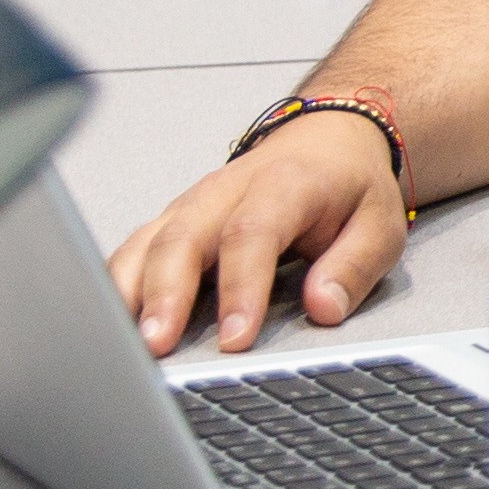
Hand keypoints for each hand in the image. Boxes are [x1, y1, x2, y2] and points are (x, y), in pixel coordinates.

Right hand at [107, 111, 408, 355]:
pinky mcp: (171, 223)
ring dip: (129, 294)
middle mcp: (225, 192)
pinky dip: (116, 287)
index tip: (234, 339)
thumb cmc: (349, 186)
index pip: (252, 236)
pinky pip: (133, 253)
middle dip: (165, 296)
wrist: (327, 141)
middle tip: (158, 347)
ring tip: (122, 343)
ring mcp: (191, 206)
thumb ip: (355, 265)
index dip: (239, 289)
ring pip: (145, 244)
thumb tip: (324, 308)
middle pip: (182, 239)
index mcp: (283, 185)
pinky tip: (108, 323)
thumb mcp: (380, 223)